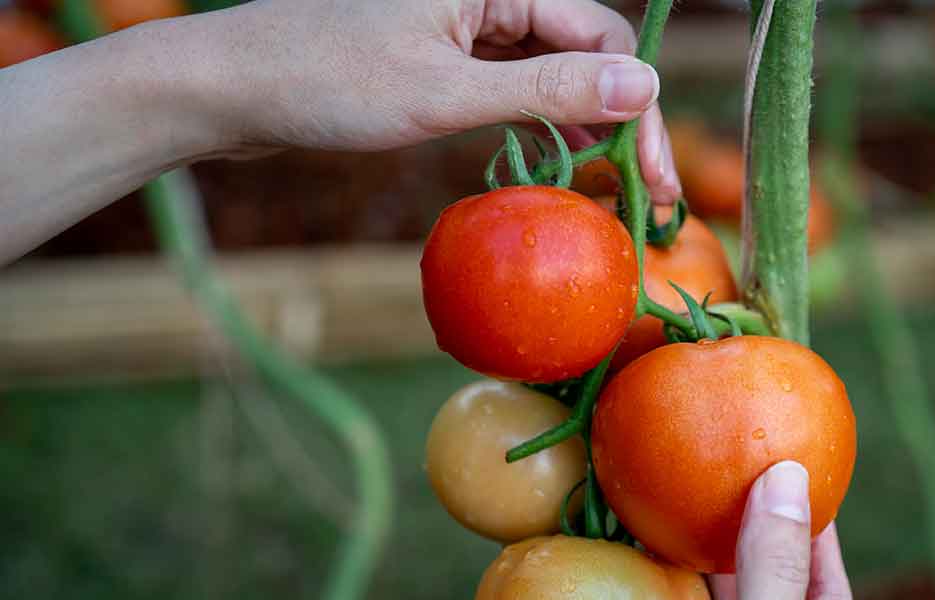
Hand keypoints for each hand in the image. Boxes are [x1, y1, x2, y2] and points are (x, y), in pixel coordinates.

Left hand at [210, 0, 680, 201]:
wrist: (234, 86)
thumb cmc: (327, 80)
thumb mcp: (446, 92)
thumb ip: (548, 88)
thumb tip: (647, 85)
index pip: (601, 35)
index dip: (639, 105)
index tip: (655, 175)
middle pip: (585, 53)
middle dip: (623, 121)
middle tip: (649, 194)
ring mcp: (467, 24)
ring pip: (553, 71)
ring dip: (587, 127)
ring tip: (616, 188)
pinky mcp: (446, 55)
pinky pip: (515, 85)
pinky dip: (542, 124)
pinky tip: (562, 162)